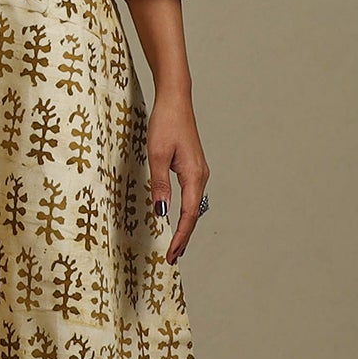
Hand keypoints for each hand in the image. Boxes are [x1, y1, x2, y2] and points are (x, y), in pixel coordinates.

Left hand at [146, 94, 208, 261]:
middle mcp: (201, 176)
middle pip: (194, 215)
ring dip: (185, 226)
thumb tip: (161, 213)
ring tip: (175, 245)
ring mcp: (199, 172)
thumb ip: (160, 185)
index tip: (171, 254)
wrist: (175, 101)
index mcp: (194, 176)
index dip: (180, 237)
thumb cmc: (166, 124)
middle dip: (184, 237)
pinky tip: (178, 218)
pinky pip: (191, 196)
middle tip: (172, 258)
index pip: (188, 215)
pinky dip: (185, 212)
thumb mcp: (156, 156)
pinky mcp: (193, 167)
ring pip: (194, 206)